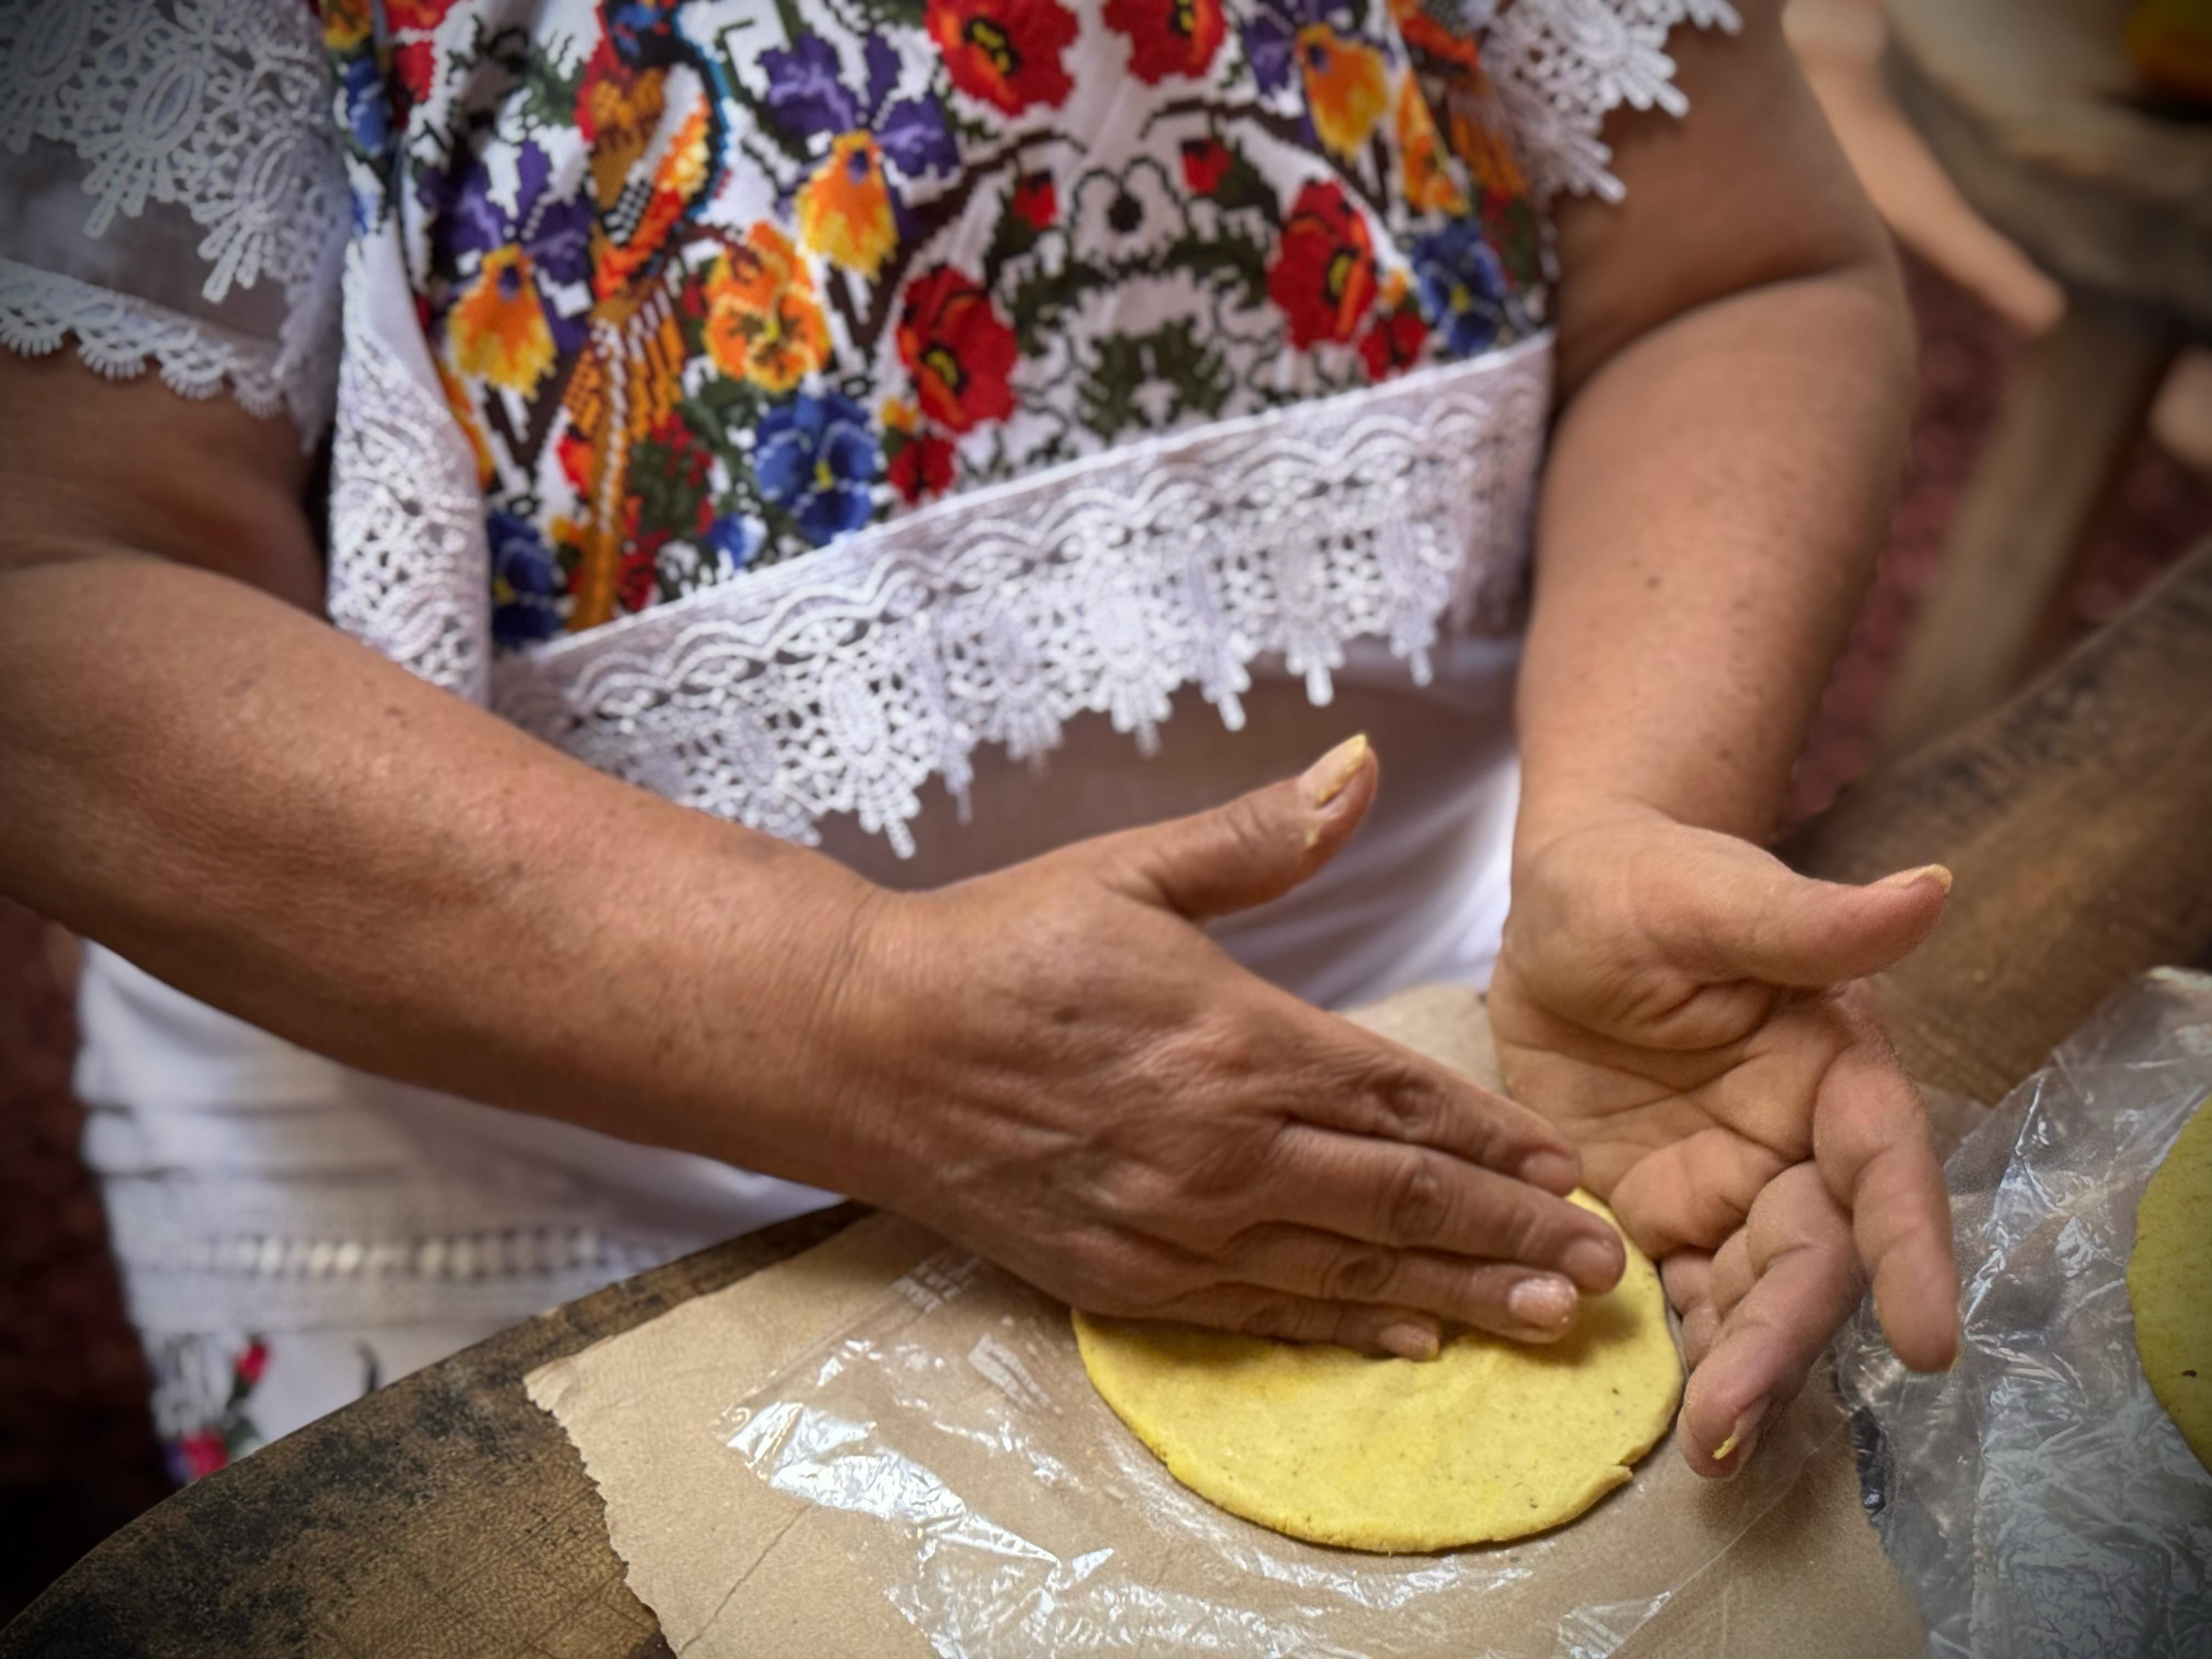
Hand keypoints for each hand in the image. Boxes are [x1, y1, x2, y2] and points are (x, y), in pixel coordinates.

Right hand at [830, 737, 1626, 1357]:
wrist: (863, 1046)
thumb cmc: (1001, 947)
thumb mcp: (1131, 870)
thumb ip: (1261, 837)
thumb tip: (1364, 764)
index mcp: (1237, 1038)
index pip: (1401, 1098)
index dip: (1497, 1137)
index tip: (1571, 1166)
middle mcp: (1223, 1146)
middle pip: (1401, 1196)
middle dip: (1513, 1230)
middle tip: (1606, 1264)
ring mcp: (1174, 1224)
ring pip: (1349, 1270)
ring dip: (1460, 1295)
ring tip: (1550, 1319)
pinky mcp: (1125, 1278)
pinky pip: (1261, 1313)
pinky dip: (1346, 1329)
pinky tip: (1413, 1342)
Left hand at [1487, 806, 1959, 1473]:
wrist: (1564, 907)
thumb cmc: (1645, 883)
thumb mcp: (1711, 896)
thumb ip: (1809, 921)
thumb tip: (1929, 891)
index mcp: (1834, 1072)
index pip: (1886, 1168)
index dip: (1911, 1252)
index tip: (1928, 1341)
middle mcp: (1795, 1146)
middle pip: (1812, 1259)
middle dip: (1783, 1342)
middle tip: (1732, 1425)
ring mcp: (1725, 1188)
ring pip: (1748, 1294)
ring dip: (1733, 1369)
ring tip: (1703, 1450)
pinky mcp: (1653, 1211)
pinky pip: (1672, 1292)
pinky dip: (1670, 1350)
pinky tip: (1653, 1414)